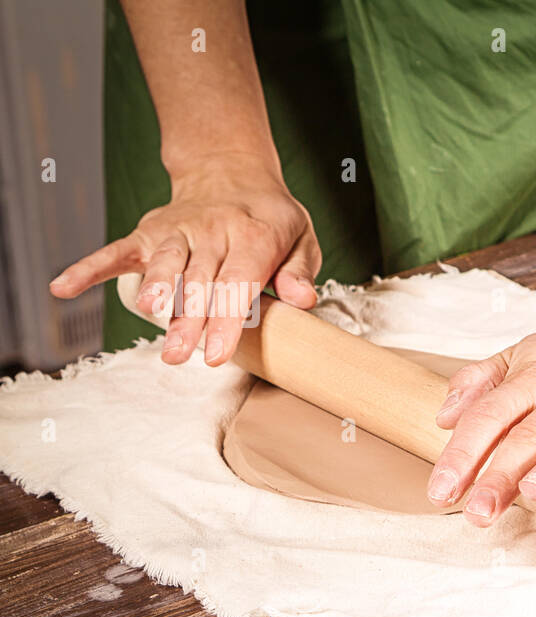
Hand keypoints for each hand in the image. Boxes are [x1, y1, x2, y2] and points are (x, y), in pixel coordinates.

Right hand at [49, 152, 320, 366]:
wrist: (232, 172)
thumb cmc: (271, 218)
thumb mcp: (301, 238)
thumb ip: (299, 271)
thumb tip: (302, 300)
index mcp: (253, 236)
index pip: (238, 283)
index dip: (227, 319)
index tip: (218, 353)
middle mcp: (212, 231)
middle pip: (199, 280)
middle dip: (188, 318)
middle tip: (178, 354)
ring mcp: (177, 231)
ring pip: (164, 264)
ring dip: (154, 290)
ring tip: (148, 314)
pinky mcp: (149, 233)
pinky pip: (116, 250)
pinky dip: (89, 267)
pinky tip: (63, 288)